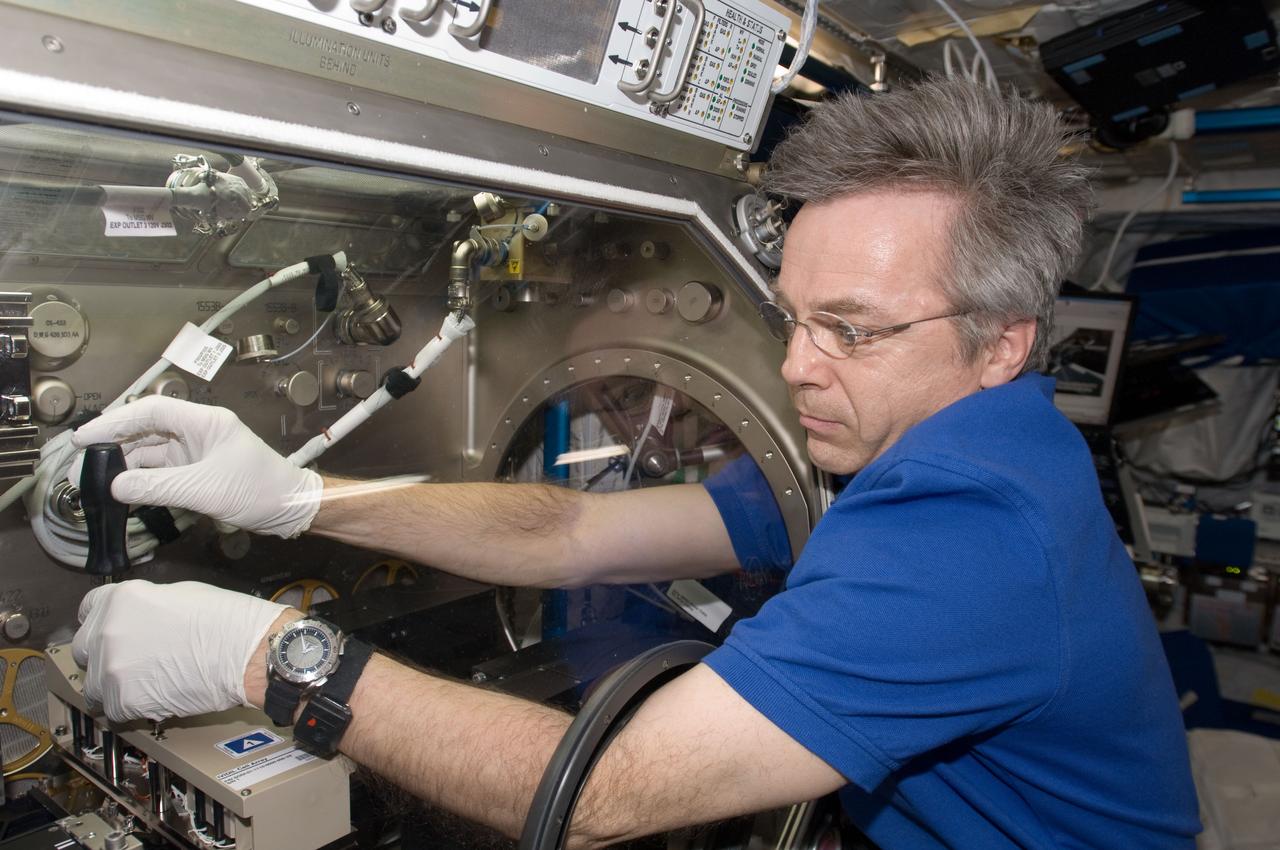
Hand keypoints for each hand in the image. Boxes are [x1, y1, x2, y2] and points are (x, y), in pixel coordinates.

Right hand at [71, 396, 321, 537]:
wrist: (292, 509)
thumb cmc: (261, 490)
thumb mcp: (205, 490)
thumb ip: (158, 488)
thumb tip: (116, 487)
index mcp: (205, 421)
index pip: (151, 411)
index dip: (114, 422)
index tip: (85, 438)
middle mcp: (198, 431)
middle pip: (146, 429)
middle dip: (114, 445)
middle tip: (84, 464)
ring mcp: (197, 451)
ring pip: (151, 451)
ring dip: (125, 464)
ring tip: (97, 480)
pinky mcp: (197, 470)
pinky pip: (161, 470)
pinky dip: (141, 479)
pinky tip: (123, 491)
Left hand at [72, 580, 290, 721]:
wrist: (245, 653)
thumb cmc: (224, 620)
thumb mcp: (178, 594)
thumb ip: (144, 607)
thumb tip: (137, 622)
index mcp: (120, 599)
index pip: (88, 610)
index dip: (102, 622)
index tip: (113, 634)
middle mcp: (105, 631)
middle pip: (84, 649)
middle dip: (105, 655)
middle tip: (133, 662)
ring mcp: (110, 668)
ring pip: (92, 685)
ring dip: (112, 686)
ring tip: (144, 686)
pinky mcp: (121, 701)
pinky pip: (112, 710)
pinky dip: (130, 708)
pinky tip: (154, 699)